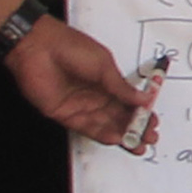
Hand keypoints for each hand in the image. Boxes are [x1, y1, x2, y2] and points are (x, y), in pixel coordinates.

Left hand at [9, 18, 160, 148]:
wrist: (38, 48)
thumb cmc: (70, 48)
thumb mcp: (104, 66)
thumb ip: (122, 87)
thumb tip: (145, 98)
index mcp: (107, 80)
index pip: (129, 102)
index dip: (142, 113)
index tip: (153, 121)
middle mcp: (96, 95)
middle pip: (120, 117)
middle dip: (136, 128)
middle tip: (149, 137)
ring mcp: (82, 106)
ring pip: (107, 125)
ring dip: (123, 136)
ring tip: (138, 144)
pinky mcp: (67, 115)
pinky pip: (88, 128)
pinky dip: (103, 135)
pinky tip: (117, 139)